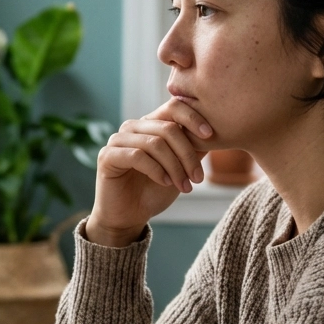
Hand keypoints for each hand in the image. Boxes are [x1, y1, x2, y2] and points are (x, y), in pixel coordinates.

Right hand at [85, 99, 213, 246]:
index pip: (173, 107)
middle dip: (187, 154)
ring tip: (184, 186)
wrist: (129, 216)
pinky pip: (137, 156)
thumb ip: (193, 148)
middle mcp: (133, 127)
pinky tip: (164, 182)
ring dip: (174, 167)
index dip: (193, 117)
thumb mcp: (181, 168)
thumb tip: (216, 132)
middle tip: (197, 178)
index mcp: (150, 124)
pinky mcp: (107, 156)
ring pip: (155, 143)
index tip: (210, 136)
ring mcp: (118, 140)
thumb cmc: (154, 191)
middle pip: (168, 128)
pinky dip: (156, 170)